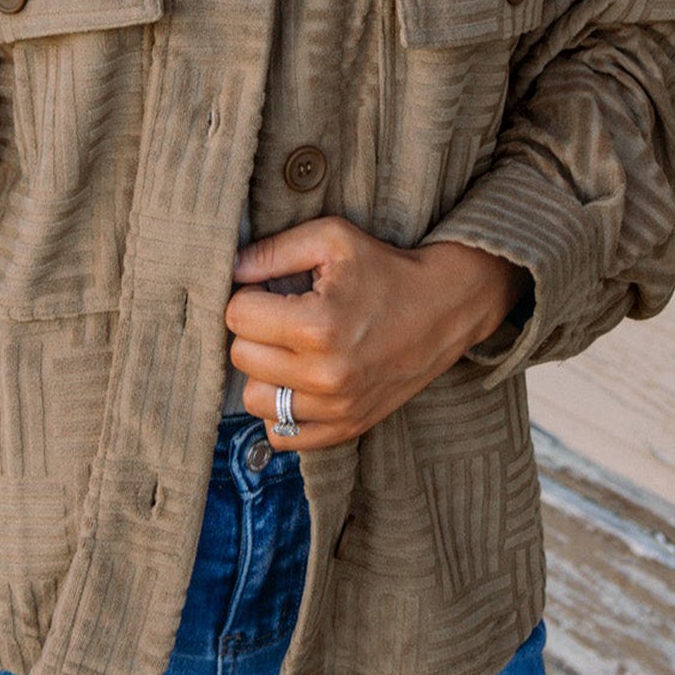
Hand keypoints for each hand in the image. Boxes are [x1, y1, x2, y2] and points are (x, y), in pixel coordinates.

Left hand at [225, 218, 528, 450]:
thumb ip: (273, 251)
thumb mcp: (332, 238)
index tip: (272, 290)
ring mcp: (337, 408)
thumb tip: (229, 269)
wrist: (445, 308)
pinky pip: (282, 436)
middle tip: (283, 316)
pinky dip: (281, 411)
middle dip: (254, 331)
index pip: (237, 316)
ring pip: (254, 400)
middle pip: (241, 357)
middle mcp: (325, 375)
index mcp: (317, 325)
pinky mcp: (348, 428)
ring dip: (265, 373)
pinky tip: (300, 381)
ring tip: (291, 349)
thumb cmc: (384, 267)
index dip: (249, 296)